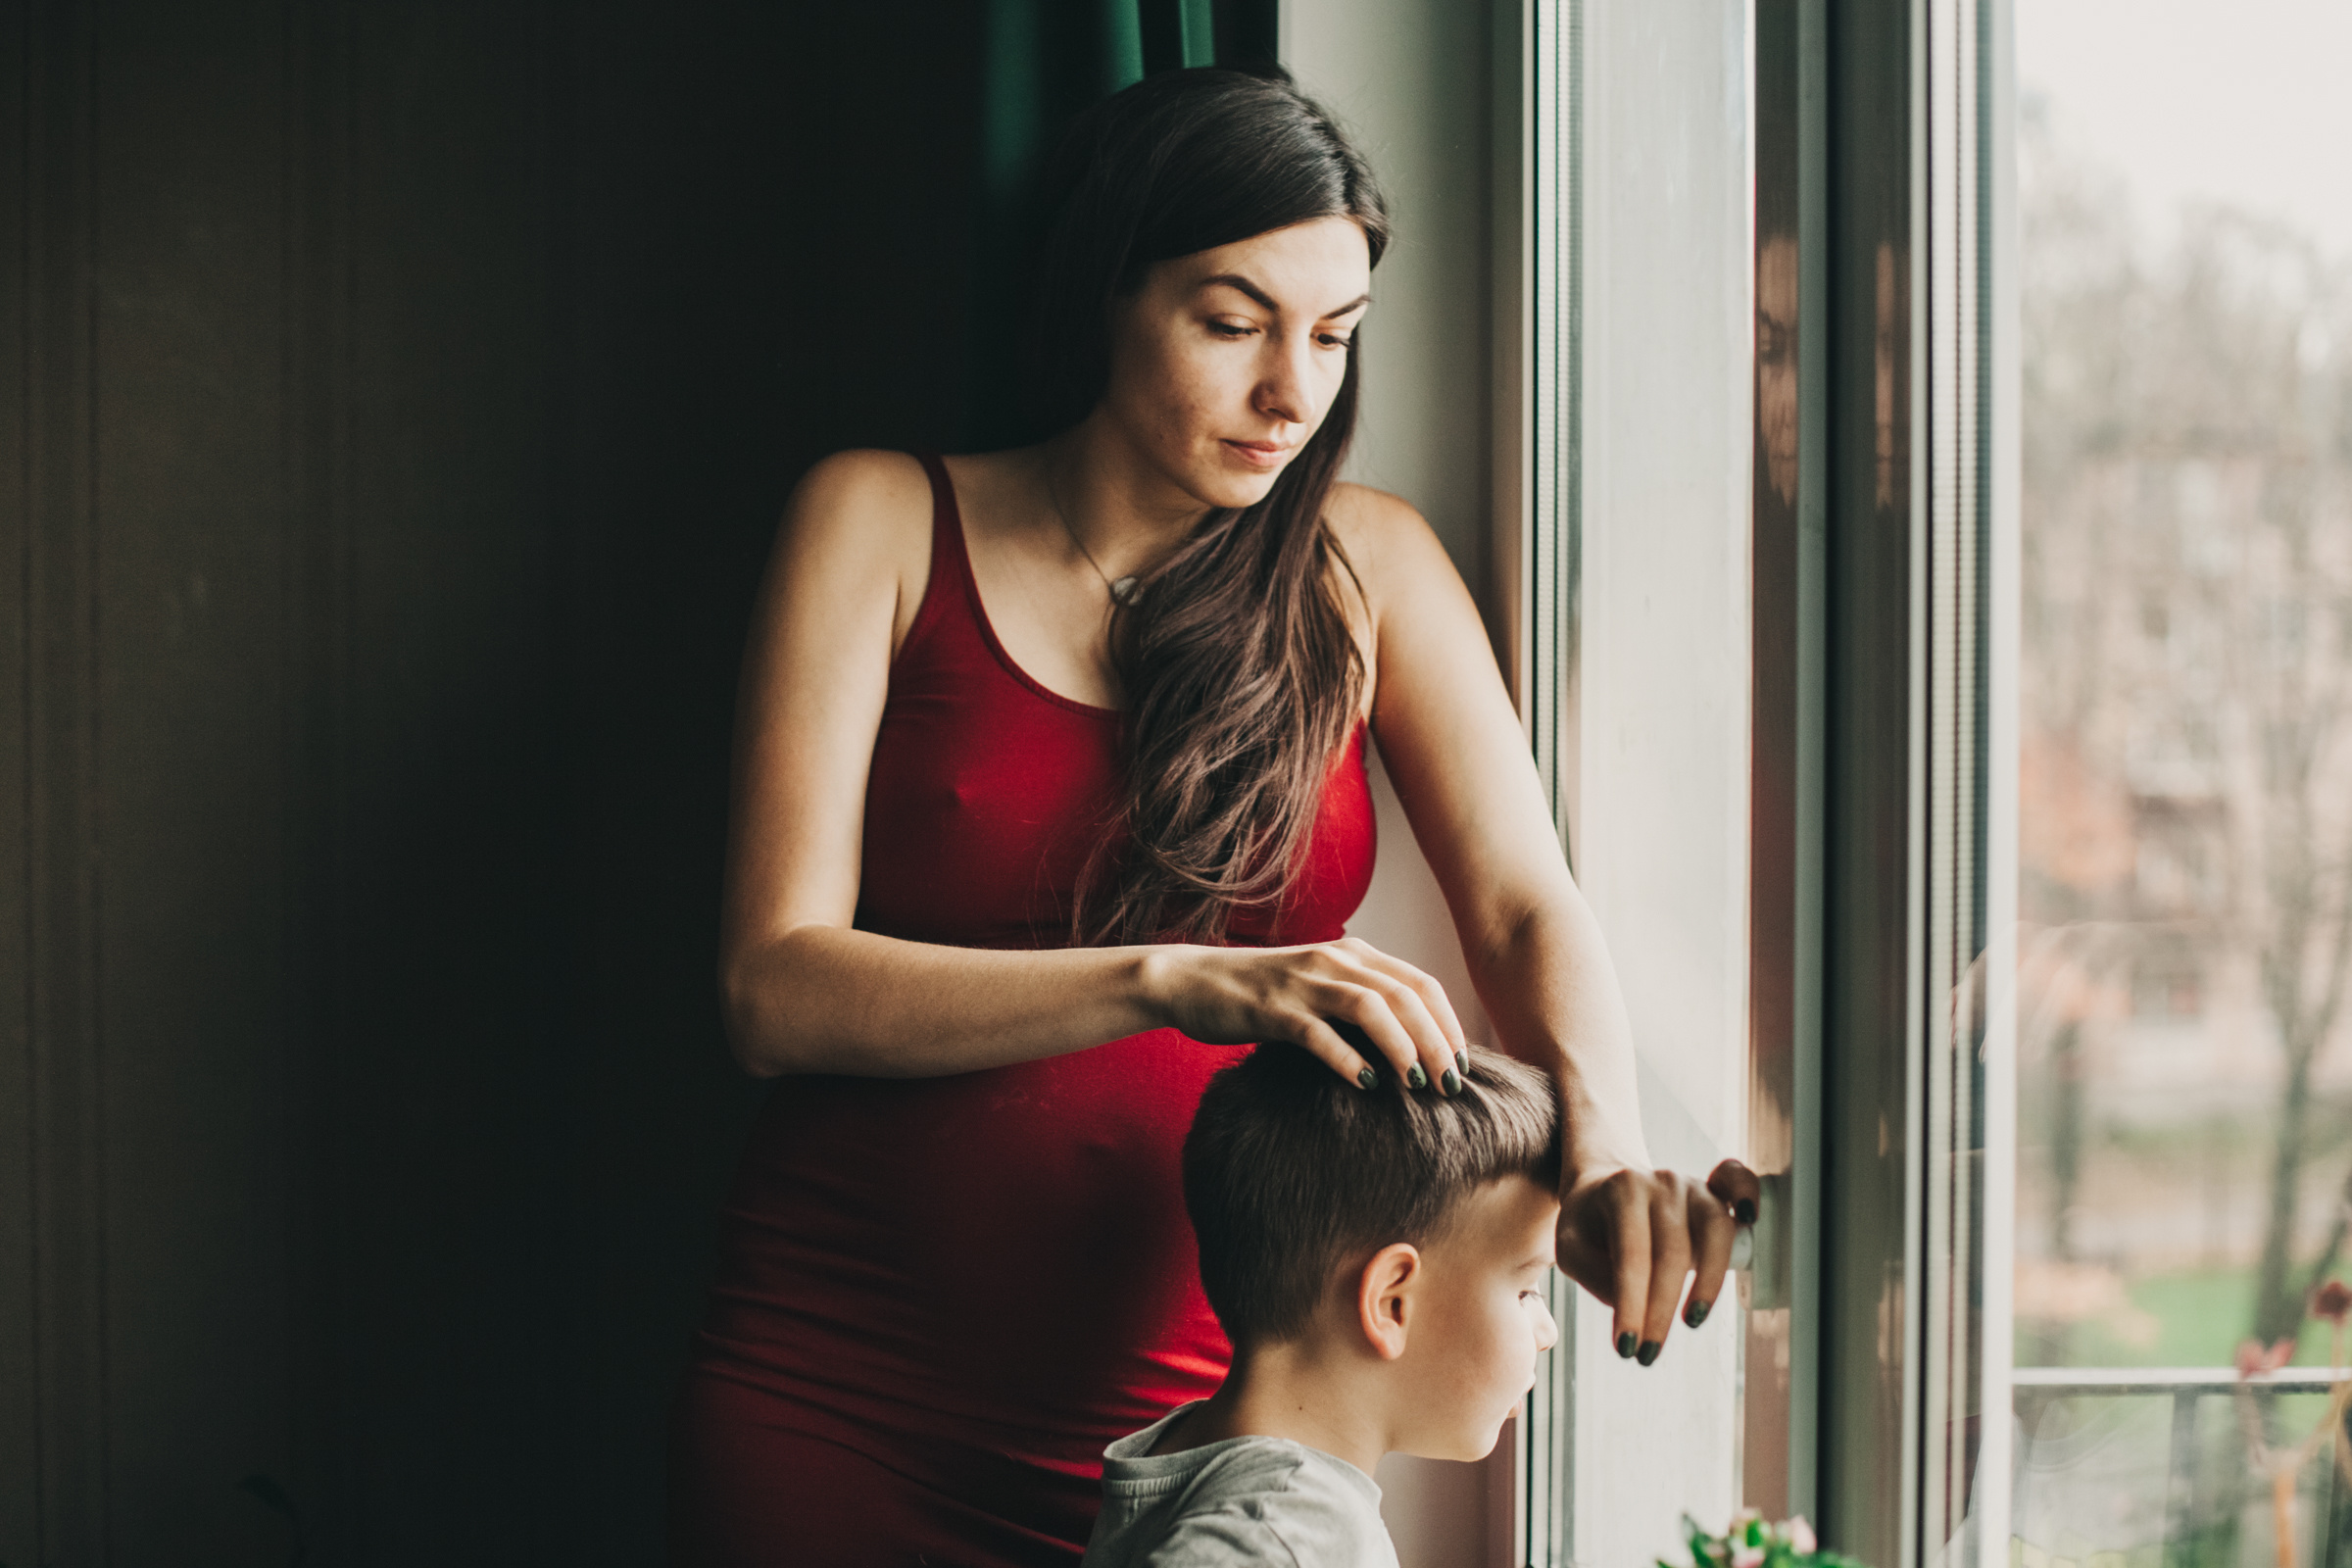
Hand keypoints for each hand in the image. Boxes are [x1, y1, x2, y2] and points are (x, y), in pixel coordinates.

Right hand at [1145, 937, 1468, 1091]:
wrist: (1190, 981)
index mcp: (1352, 954)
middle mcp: (1333, 961)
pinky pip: (1318, 1034)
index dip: (1449, 1023)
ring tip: (1419, 1084)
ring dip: (1403, 1046)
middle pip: (1405, 996)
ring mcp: (1302, 983)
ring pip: (1371, 1007)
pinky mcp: (1271, 1009)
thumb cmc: (1261, 993)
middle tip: (1452, 1084)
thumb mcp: (1320, 987)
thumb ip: (1362, 1003)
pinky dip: (1348, 1059)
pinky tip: (1366, 1085)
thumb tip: (1413, 1047)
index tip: (1463, 1063)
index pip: (1420, 983)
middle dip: (1437, 1041)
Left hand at [1553, 1157, 1759, 1364]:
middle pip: (1672, 1252)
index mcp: (1622, 1193)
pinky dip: (1748, 1194)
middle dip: (1660, 1311)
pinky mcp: (1713, 1192)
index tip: (1627, 1347)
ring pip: (1714, 1231)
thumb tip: (1633, 1304)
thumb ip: (1594, 1274)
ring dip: (1708, 1282)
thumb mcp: (1571, 1249)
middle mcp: (1660, 1183)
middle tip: (1647, 1353)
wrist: (1604, 1190)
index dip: (1631, 1306)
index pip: (1631, 1256)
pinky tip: (1750, 1220)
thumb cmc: (1590, 1225)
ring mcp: (1691, 1186)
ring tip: (1691, 1321)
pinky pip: (1739, 1182)